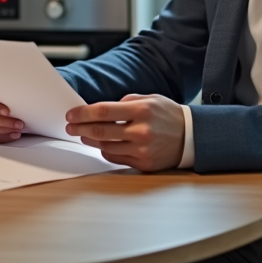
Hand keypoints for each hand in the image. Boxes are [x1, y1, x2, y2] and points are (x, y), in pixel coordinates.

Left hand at [65, 94, 184, 171]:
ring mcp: (142, 149)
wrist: (191, 136)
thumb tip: (101, 109)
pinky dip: (106, 150)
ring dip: (91, 140)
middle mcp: (141, 131)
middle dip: (80, 128)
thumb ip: (126, 102)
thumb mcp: (150, 99)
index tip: (71, 114)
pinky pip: (116, 158)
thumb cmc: (169, 115)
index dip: (83, 113)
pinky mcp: (143, 164)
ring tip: (84, 134)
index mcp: (142, 110)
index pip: (104, 111)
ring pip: (106, 146)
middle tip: (70, 126)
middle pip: (101, 130)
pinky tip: (102, 144)